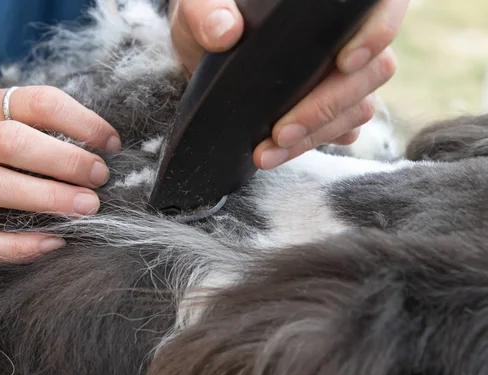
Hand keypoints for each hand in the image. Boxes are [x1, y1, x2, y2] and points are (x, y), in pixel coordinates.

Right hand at [0, 86, 120, 262]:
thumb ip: (34, 126)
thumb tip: (99, 144)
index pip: (36, 102)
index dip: (80, 121)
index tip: (110, 142)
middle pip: (14, 142)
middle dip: (65, 160)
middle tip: (100, 177)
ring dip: (48, 197)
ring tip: (87, 206)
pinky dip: (18, 246)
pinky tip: (52, 243)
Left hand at [168, 0, 409, 168]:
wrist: (204, 52)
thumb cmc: (212, 15)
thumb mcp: (199, 6)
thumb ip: (207, 12)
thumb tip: (224, 31)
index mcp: (331, 0)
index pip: (381, 7)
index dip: (377, 32)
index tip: (345, 62)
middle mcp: (348, 35)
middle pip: (374, 69)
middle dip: (327, 107)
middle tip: (282, 131)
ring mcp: (344, 74)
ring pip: (358, 107)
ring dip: (316, 135)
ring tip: (267, 153)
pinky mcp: (331, 106)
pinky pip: (343, 129)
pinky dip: (313, 144)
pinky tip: (280, 153)